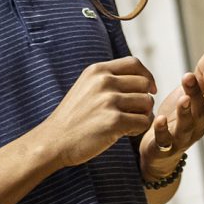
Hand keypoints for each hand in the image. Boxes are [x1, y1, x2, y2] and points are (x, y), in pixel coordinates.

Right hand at [42, 56, 156, 167]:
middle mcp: (104, 82)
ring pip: (146, 103)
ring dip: (142, 115)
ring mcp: (108, 101)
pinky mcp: (114, 121)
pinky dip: (138, 129)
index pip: (134, 63)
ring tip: (128, 123)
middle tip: (135, 112)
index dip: (147, 76)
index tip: (149, 89)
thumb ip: (108, 79)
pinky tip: (125, 133)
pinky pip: (143, 122)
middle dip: (144, 99)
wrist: (54, 140)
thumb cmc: (73, 117)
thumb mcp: (86, 87)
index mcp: (97, 71)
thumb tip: (142, 78)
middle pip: (144, 84)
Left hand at [140, 47, 203, 181]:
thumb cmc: (178, 117)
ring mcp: (182, 139)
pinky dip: (163, 131)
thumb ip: (201, 74)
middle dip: (197, 93)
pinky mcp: (164, 148)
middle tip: (188, 76)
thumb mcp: (190, 93)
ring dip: (185, 112)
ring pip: (187, 127)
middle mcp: (198, 126)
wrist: (160, 152)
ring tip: (182, 98)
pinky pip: (165, 141)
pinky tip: (160, 119)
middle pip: (202, 110)